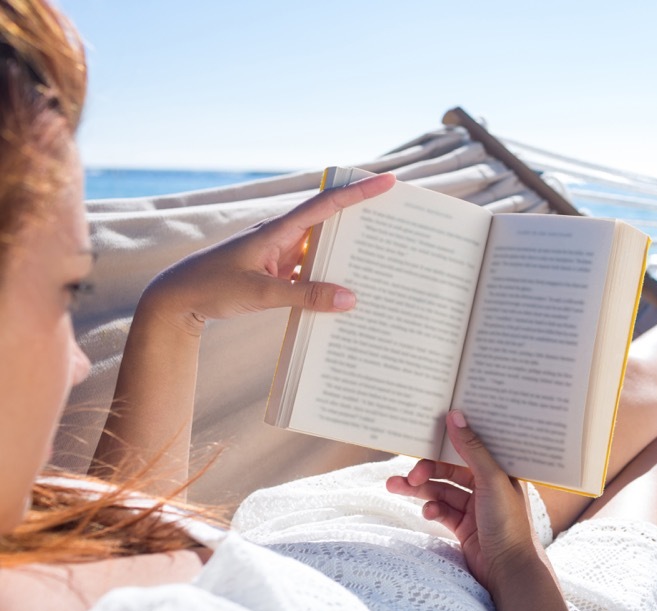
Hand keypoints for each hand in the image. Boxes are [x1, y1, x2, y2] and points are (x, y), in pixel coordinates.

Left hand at [139, 172, 396, 335]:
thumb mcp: (260, 293)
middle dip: (363, 218)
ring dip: (348, 252)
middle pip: (330, 222)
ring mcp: (279, 255)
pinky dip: (329, 279)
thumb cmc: (211, 288)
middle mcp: (281, 237)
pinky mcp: (275, 273)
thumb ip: (306, 295)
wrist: (175, 300)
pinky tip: (347, 293)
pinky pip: (311, 272)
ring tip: (382, 259)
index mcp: (277, 230)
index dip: (358, 192)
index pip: (326, 205)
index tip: (387, 181)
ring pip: (323, 249)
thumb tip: (350, 298)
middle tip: (397, 218)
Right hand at [386, 410, 542, 592]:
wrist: (509, 571)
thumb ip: (472, 449)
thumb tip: (455, 416)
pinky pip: (442, 511)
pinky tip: (428, 513)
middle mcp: (489, 487)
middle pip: (451, 470)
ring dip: (420, 489)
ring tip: (396, 487)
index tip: (426, 432)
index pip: (472, 448)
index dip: (450, 440)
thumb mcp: (491, 480)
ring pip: (442, 491)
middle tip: (408, 474)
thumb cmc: (509, 523)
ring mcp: (476, 508)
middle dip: (426, 470)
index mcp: (501, 471)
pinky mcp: (464, 528)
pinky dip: (431, 509)